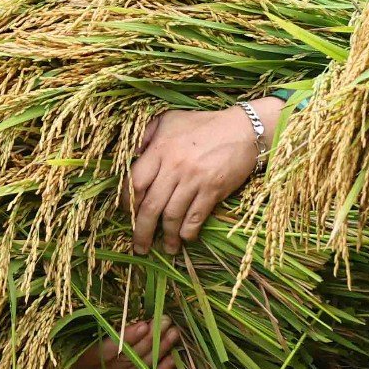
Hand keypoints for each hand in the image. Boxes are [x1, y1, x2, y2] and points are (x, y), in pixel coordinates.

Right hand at [68, 318, 182, 368]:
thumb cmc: (59, 342)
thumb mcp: (64, 330)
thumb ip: (87, 320)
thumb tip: (120, 306)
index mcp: (75, 360)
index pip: (105, 351)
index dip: (126, 339)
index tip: (144, 324)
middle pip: (125, 360)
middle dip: (149, 341)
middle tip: (166, 322)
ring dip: (157, 352)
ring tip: (173, 334)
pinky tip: (172, 359)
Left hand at [128, 99, 278, 255]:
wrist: (243, 128)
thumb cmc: (203, 124)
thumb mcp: (170, 119)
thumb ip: (147, 134)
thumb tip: (131, 153)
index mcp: (160, 149)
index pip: (135, 182)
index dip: (127, 202)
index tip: (126, 215)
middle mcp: (174, 166)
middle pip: (151, 206)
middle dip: (142, 230)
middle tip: (140, 246)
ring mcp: (194, 179)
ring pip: (172, 215)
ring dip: (167, 236)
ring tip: (166, 248)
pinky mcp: (213, 189)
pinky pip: (195, 217)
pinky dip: (188, 232)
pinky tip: (185, 239)